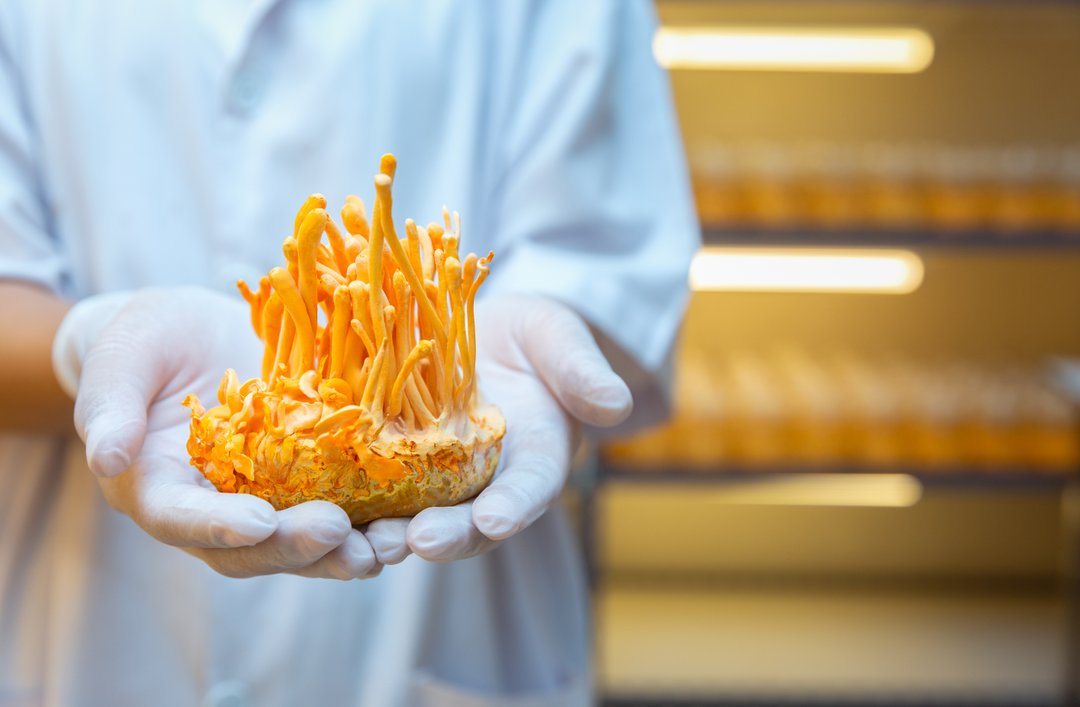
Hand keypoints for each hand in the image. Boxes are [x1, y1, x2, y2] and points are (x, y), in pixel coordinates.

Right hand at [69, 287, 380, 579]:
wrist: (194, 334)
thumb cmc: (146, 343)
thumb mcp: (123, 358)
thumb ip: (109, 406)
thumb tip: (107, 458)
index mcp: (162, 489)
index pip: (183, 519)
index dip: (218, 527)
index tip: (257, 522)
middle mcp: (217, 509)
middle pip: (252, 547)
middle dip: (295, 546)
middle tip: (337, 534)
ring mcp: (268, 499)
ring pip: (304, 542)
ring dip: (346, 551)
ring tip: (389, 546)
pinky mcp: (313, 480)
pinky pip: (345, 508)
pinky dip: (376, 518)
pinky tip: (415, 516)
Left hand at [365, 295, 632, 563]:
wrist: (490, 338)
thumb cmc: (533, 339)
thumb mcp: (561, 342)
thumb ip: (583, 372)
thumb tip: (615, 404)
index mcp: (535, 458)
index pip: (530, 489)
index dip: (514, 506)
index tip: (494, 520)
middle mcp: (488, 483)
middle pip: (469, 521)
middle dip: (448, 535)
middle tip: (419, 542)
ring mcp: (441, 481)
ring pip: (418, 518)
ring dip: (392, 535)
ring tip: (365, 542)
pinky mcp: (398, 468)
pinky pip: (375, 491)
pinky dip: (353, 504)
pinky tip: (323, 505)